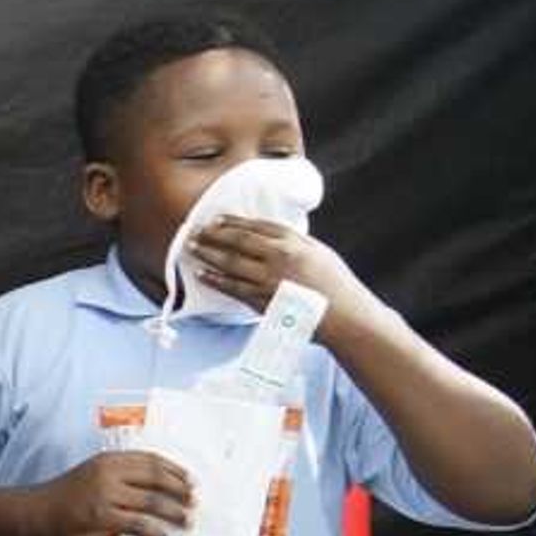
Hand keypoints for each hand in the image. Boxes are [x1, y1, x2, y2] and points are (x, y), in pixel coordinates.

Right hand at [30, 451, 194, 535]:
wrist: (37, 511)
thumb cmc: (66, 496)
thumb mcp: (93, 475)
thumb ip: (120, 478)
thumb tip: (156, 492)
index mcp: (109, 459)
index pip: (151, 460)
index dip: (174, 470)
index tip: (190, 480)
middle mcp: (109, 473)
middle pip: (156, 478)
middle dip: (180, 490)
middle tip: (194, 501)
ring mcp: (105, 494)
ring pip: (151, 502)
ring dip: (174, 512)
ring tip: (187, 521)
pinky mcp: (101, 517)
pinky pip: (138, 524)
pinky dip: (155, 533)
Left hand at [189, 216, 386, 346]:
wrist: (344, 316)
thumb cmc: (334, 286)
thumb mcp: (319, 254)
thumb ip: (295, 244)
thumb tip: (272, 238)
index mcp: (295, 242)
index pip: (258, 226)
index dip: (233, 221)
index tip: (216, 219)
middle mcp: (281, 257)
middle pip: (240, 241)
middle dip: (214, 234)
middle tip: (196, 231)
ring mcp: (270, 279)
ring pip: (231, 263)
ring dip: (208, 254)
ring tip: (192, 248)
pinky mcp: (263, 300)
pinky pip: (233, 287)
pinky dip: (215, 280)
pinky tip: (202, 274)